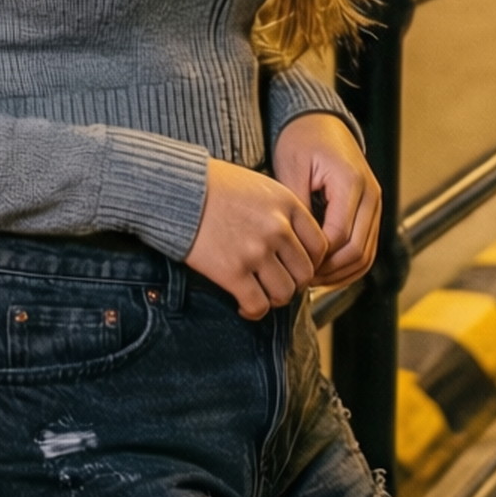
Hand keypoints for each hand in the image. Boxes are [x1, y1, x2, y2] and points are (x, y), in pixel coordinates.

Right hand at [185, 160, 325, 319]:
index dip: (311, 262)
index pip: (320, 245)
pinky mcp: (232, 271)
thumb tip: (292, 242)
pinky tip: (243, 306)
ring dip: (274, 300)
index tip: (295, 267)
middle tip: (277, 284)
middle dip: (293, 284)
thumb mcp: (258, 186)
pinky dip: (252, 311)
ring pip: (285, 293)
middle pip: (305, 274)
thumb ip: (280, 211)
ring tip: (260, 295)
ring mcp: (255, 251)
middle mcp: (277, 228)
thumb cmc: (212, 185)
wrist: (176, 189)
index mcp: (287, 204)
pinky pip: (257, 305)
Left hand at [272, 113, 380, 289]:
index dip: (317, 256)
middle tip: (301, 279)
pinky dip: (350, 264)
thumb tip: (299, 246)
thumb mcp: (291, 168)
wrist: (318, 121)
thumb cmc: (301, 139)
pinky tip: (327, 272)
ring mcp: (375, 203)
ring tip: (313, 280)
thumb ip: (298, 207)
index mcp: (351, 182)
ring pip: (367, 254)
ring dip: (342, 272)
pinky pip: (367, 247)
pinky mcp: (372, 210)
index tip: (294, 263)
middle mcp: (370, 194)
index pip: (339, 235)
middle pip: (357, 250)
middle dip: (329, 270)